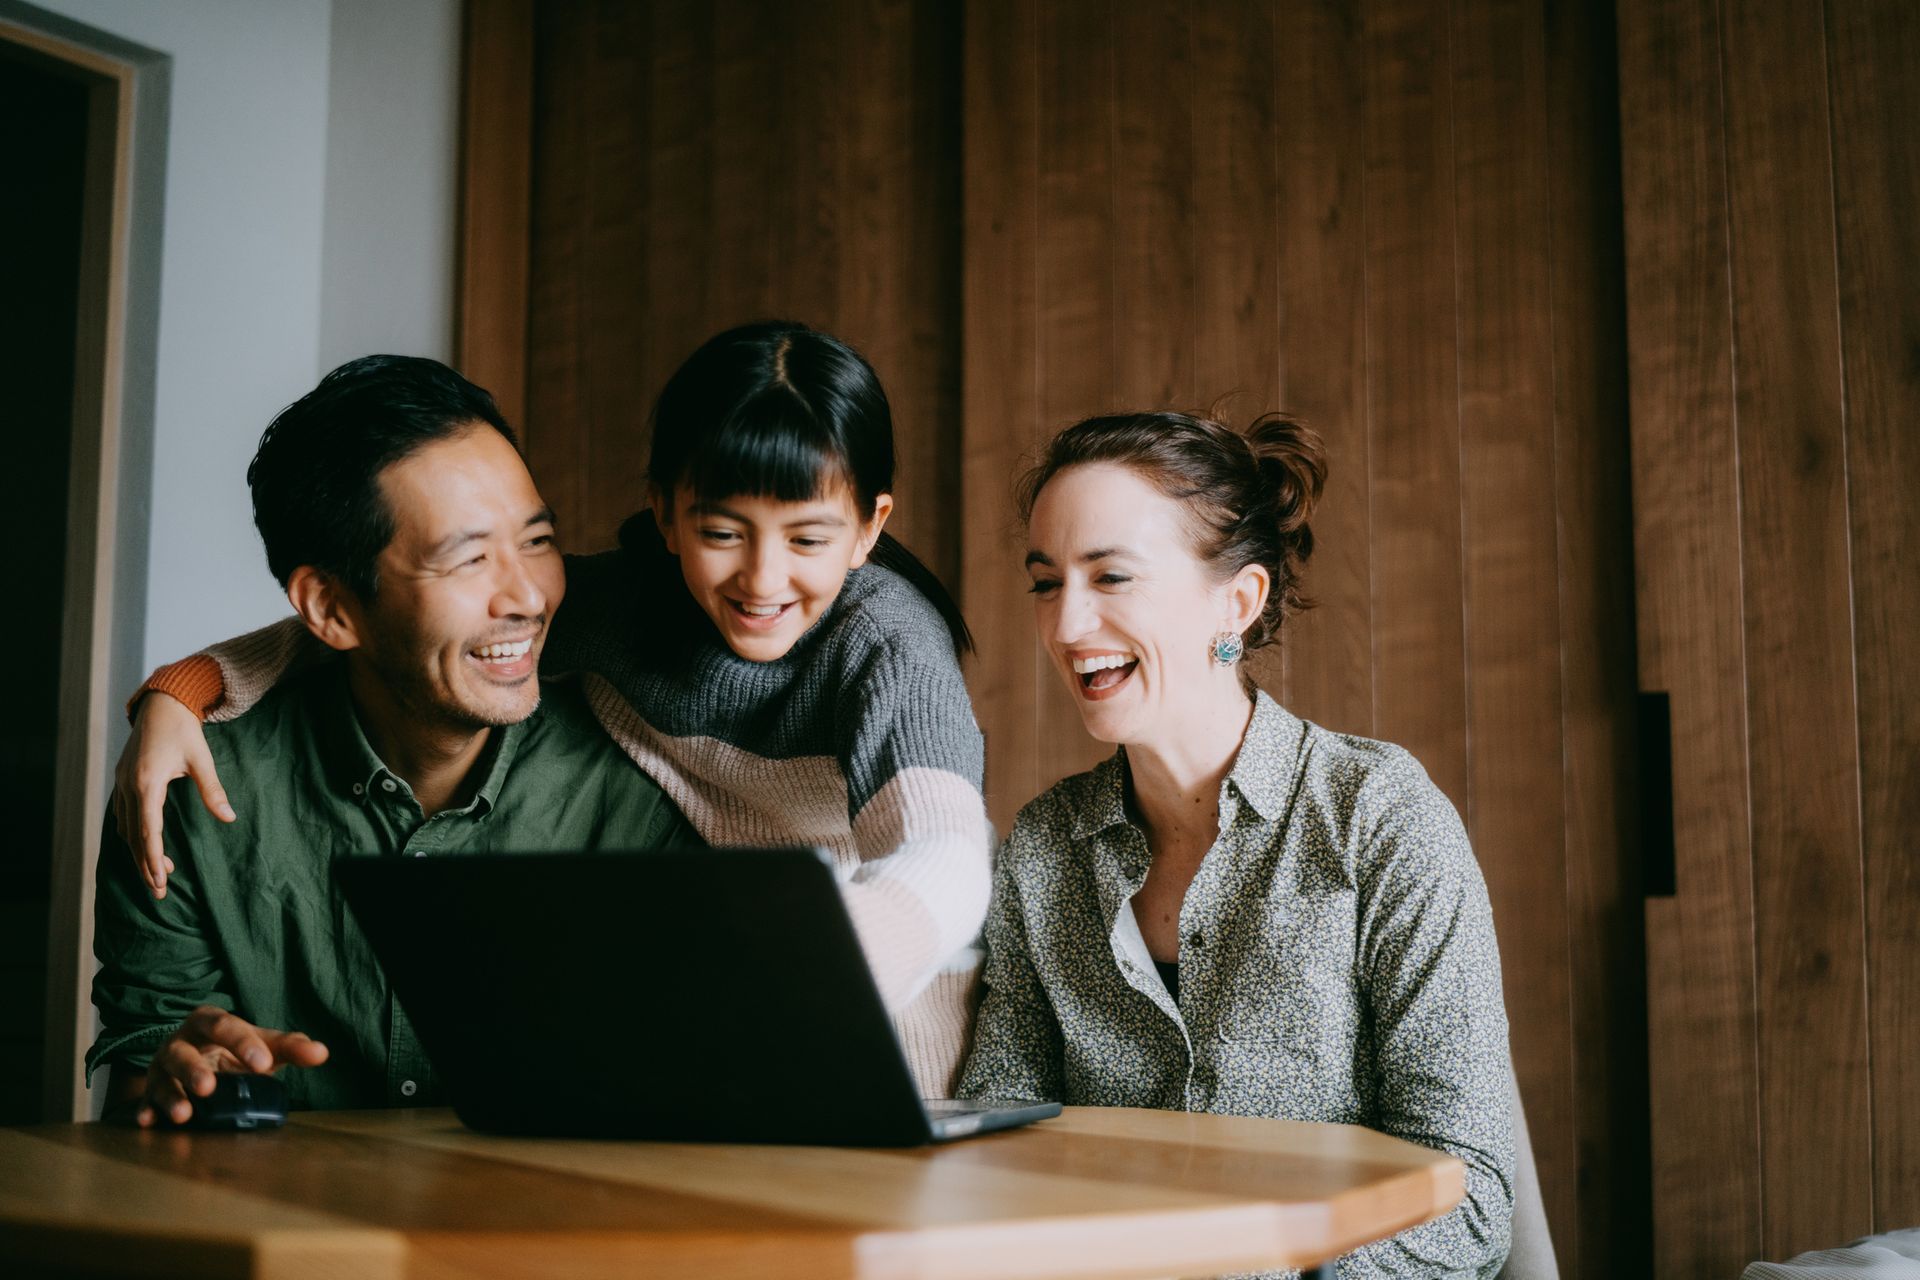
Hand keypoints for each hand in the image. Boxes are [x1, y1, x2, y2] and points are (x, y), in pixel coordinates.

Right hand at [112, 691, 232, 898]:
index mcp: (147, 783)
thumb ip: (212, 790)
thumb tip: (229, 817)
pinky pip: (123, 815)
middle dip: (145, 865)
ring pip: (126, 828)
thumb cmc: (184, 730)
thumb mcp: (201, 759)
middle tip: (159, 891)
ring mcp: (122, 783)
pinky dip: (132, 834)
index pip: (148, 831)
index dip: (153, 859)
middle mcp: (129, 787)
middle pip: (134, 836)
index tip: (161, 881)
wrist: (162, 704)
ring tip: (158, 873)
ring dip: (140, 852)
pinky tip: (143, 844)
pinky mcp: (123, 779)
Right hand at [137, 1006, 327, 1127]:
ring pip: (161, 1077)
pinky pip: (144, 1100)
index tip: (262, 1064)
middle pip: (183, 1051)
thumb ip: (291, 1048)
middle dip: (194, 1069)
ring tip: (183, 1116)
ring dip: (171, 1095)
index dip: (242, 1043)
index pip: (225, 1026)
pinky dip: (146, 1110)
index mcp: (209, 1022)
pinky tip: (149, 1122)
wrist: (202, 1058)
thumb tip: (322, 1053)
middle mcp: (181, 1041)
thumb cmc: (236, 1050)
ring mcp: (162, 1065)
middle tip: (209, 1088)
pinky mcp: (151, 1089)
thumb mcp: (263, 1046)